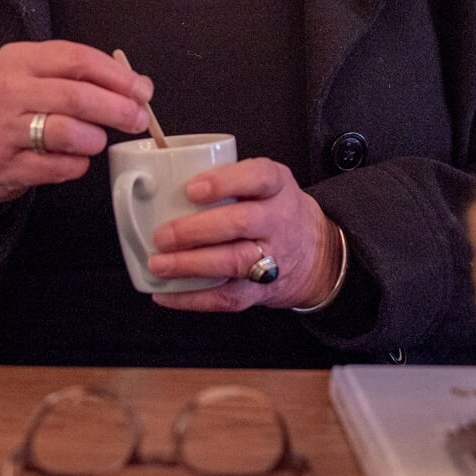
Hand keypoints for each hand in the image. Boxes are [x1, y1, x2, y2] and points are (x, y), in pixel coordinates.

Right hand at [0, 40, 152, 210]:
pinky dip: (78, 165)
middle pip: (77, 96)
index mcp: (19, 59)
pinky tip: (74, 159)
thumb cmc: (19, 109)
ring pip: (69, 132)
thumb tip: (138, 87)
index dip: (117, 77)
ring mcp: (4, 128)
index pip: (78, 59)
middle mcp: (8, 90)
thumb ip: (85, 76)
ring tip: (96, 140)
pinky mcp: (6, 164)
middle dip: (117, 109)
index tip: (142, 91)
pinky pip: (60, 167)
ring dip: (95, 139)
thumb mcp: (41, 78)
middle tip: (138, 119)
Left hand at [146, 158, 343, 311]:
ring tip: (159, 264)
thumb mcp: (265, 181)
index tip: (191, 189)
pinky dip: (193, 298)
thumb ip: (227, 177)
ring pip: (234, 262)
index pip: (258, 177)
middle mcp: (278, 221)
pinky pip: (227, 297)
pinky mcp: (261, 290)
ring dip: (191, 265)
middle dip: (197, 230)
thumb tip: (163, 179)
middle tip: (162, 235)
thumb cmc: (273, 210)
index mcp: (277, 187)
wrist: (316, 254)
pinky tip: (165, 293)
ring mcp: (273, 258)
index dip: (224, 183)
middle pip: (242, 223)